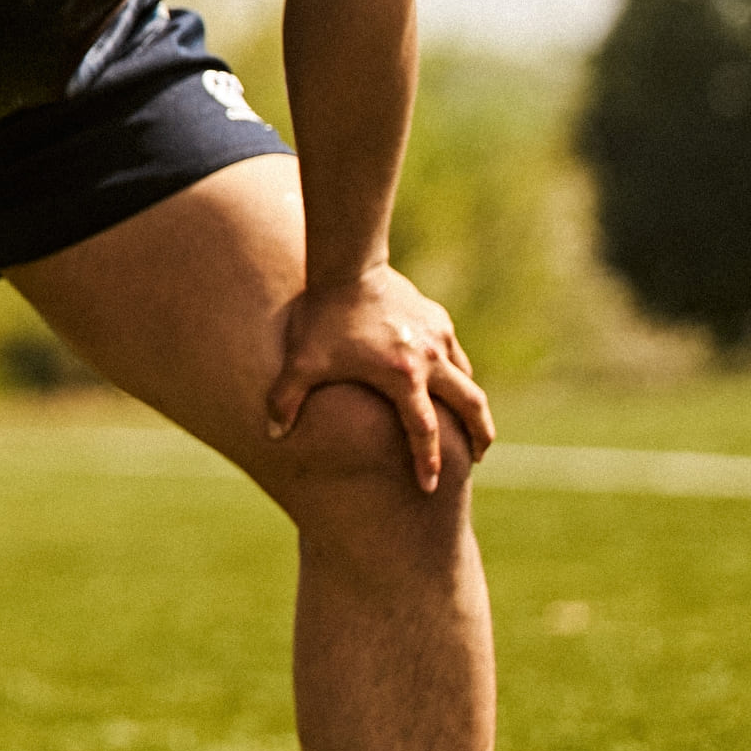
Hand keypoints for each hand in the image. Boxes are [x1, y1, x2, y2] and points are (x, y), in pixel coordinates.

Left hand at [267, 265, 495, 492]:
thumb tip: (271, 434)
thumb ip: (285, 400)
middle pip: (470, 406)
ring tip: (470, 423)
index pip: (423, 431)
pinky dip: (456, 371)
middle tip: (478, 457)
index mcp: (402, 378)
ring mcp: (438, 337)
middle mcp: (429, 360)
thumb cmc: (323, 316)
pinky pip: (454, 352)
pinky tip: (448, 378)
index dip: (426, 461)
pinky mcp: (437, 318)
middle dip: (479, 435)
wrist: (347, 264)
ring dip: (471, 404)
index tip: (428, 486)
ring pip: (467, 378)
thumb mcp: (301, 361)